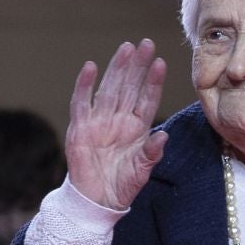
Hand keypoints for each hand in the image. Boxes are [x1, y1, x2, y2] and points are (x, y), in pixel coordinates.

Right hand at [65, 40, 167, 210]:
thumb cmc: (122, 186)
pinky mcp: (80, 128)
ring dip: (117, 69)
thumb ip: (151, 153)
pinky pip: (81, 103)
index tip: (160, 63)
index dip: (152, 82)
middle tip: (145, 43)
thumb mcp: (142, 172)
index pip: (146, 99)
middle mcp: (119, 120)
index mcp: (137, 129)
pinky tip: (90, 68)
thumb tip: (163, 136)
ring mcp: (99, 121)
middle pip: (129, 87)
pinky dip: (84, 86)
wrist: (97, 201)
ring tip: (126, 48)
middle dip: (137, 66)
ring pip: (109, 88)